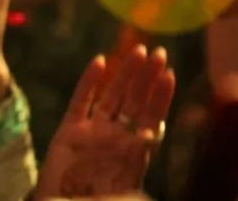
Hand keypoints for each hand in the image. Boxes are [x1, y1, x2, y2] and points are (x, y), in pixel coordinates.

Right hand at [34, 46, 174, 199]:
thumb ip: (136, 155)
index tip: (168, 72)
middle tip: (158, 52)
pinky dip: (88, 81)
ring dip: (124, 73)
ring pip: (112, 95)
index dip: (160, 95)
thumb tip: (151, 133)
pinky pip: (80, 101)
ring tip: (137, 51)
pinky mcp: (69, 131)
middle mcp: (116, 136)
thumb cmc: (99, 199)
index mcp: (133, 150)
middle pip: (134, 100)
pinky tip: (99, 62)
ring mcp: (92, 131)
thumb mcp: (126, 182)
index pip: (151, 116)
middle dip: (147, 77)